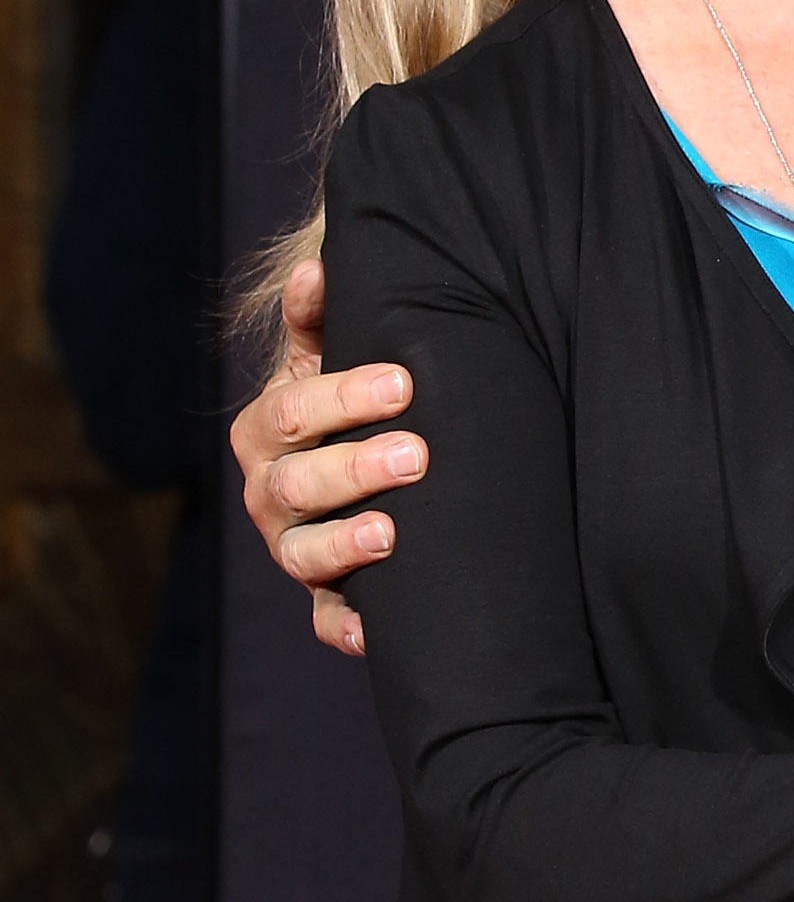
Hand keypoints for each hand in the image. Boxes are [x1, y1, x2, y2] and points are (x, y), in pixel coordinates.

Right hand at [228, 256, 425, 656]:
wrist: (368, 468)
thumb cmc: (358, 400)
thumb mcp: (333, 354)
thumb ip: (322, 316)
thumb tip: (317, 267)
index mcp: (269, 428)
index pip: (292, 409)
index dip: (343, 396)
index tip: (403, 383)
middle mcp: (270, 491)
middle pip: (297, 484)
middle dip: (355, 468)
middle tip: (417, 453)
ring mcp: (293, 547)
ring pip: (302, 554)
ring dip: (344, 546)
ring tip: (392, 534)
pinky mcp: (325, 596)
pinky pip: (326, 621)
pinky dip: (347, 629)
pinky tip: (375, 635)